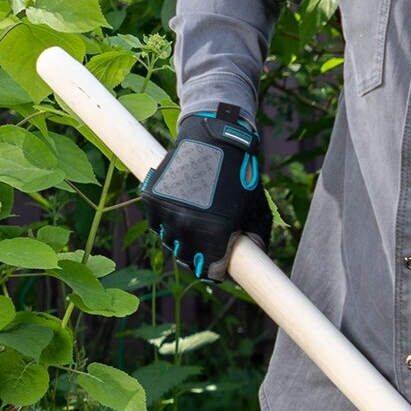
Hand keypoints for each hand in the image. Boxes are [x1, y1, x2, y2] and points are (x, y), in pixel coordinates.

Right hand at [139, 104, 269, 281]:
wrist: (214, 138)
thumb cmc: (239, 175)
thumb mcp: (256, 211)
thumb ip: (256, 241)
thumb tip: (253, 264)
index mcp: (214, 233)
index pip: (209, 270)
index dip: (216, 271)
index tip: (219, 269)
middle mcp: (188, 225)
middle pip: (187, 258)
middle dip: (198, 257)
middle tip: (206, 251)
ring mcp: (168, 211)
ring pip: (170, 242)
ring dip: (181, 241)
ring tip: (193, 230)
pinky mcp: (153, 197)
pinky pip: (156, 223)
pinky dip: (165, 222)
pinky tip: (179, 215)